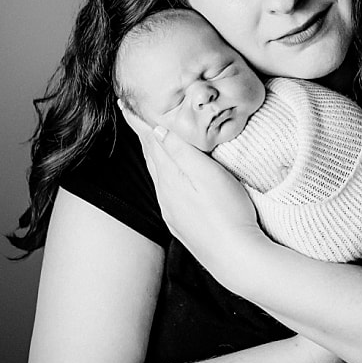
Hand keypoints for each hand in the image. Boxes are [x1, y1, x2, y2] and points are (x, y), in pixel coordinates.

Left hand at [118, 101, 265, 276]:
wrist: (237, 259)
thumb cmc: (229, 213)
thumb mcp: (208, 175)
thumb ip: (181, 152)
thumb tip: (156, 129)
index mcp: (170, 180)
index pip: (150, 142)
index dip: (138, 122)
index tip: (124, 102)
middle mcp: (166, 196)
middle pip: (151, 158)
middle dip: (143, 135)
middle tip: (134, 114)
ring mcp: (173, 212)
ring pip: (158, 176)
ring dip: (153, 155)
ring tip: (150, 139)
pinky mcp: (182, 225)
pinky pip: (166, 192)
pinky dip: (163, 175)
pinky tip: (169, 177)